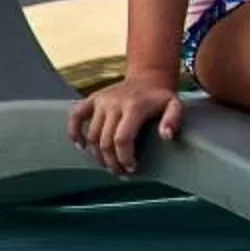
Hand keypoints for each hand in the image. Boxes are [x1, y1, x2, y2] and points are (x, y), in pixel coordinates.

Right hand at [68, 76, 182, 176]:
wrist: (149, 78)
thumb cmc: (161, 98)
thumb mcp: (175, 105)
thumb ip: (173, 119)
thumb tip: (166, 136)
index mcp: (134, 106)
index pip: (122, 139)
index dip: (124, 157)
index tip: (131, 169)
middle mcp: (114, 103)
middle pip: (105, 141)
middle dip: (112, 161)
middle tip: (120, 172)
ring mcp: (101, 101)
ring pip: (92, 135)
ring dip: (97, 155)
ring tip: (108, 165)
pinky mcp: (92, 99)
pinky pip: (75, 116)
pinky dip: (74, 132)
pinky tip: (80, 146)